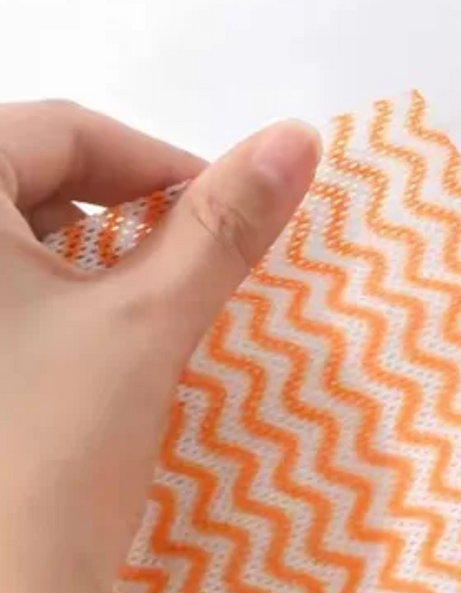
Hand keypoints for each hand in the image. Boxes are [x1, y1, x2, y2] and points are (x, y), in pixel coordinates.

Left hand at [0, 103, 318, 592]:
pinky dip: (45, 297)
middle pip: (28, 174)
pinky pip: (0, 292)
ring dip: (82, 254)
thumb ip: (223, 225)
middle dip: (118, 211)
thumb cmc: (42, 461)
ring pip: (10, 235)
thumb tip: (298, 137)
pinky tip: (82, 350)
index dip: (157, 163)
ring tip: (137, 309)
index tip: (218, 214)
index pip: (63, 131)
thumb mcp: (145, 325)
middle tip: (179, 265)